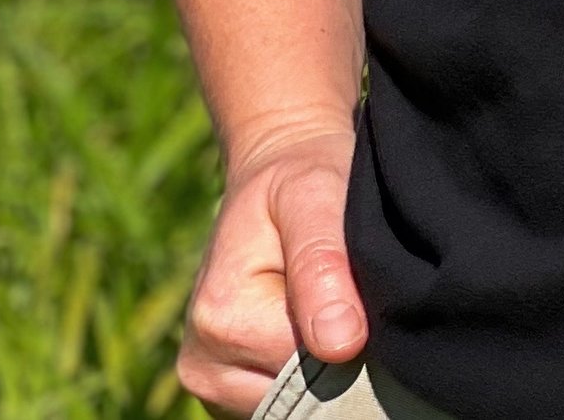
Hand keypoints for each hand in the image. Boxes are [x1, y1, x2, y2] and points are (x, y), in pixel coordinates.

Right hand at [178, 124, 365, 415]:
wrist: (277, 167)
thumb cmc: (300, 175)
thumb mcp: (315, 196)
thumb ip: (323, 266)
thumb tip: (341, 343)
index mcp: (219, 318)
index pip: (310, 366)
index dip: (351, 330)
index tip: (362, 283)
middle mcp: (201, 364)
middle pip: (300, 392)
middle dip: (334, 351)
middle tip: (348, 289)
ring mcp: (211, 383)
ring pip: (293, 401)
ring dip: (321, 360)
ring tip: (328, 298)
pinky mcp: (227, 391)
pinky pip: (283, 401)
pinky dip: (307, 370)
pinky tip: (313, 321)